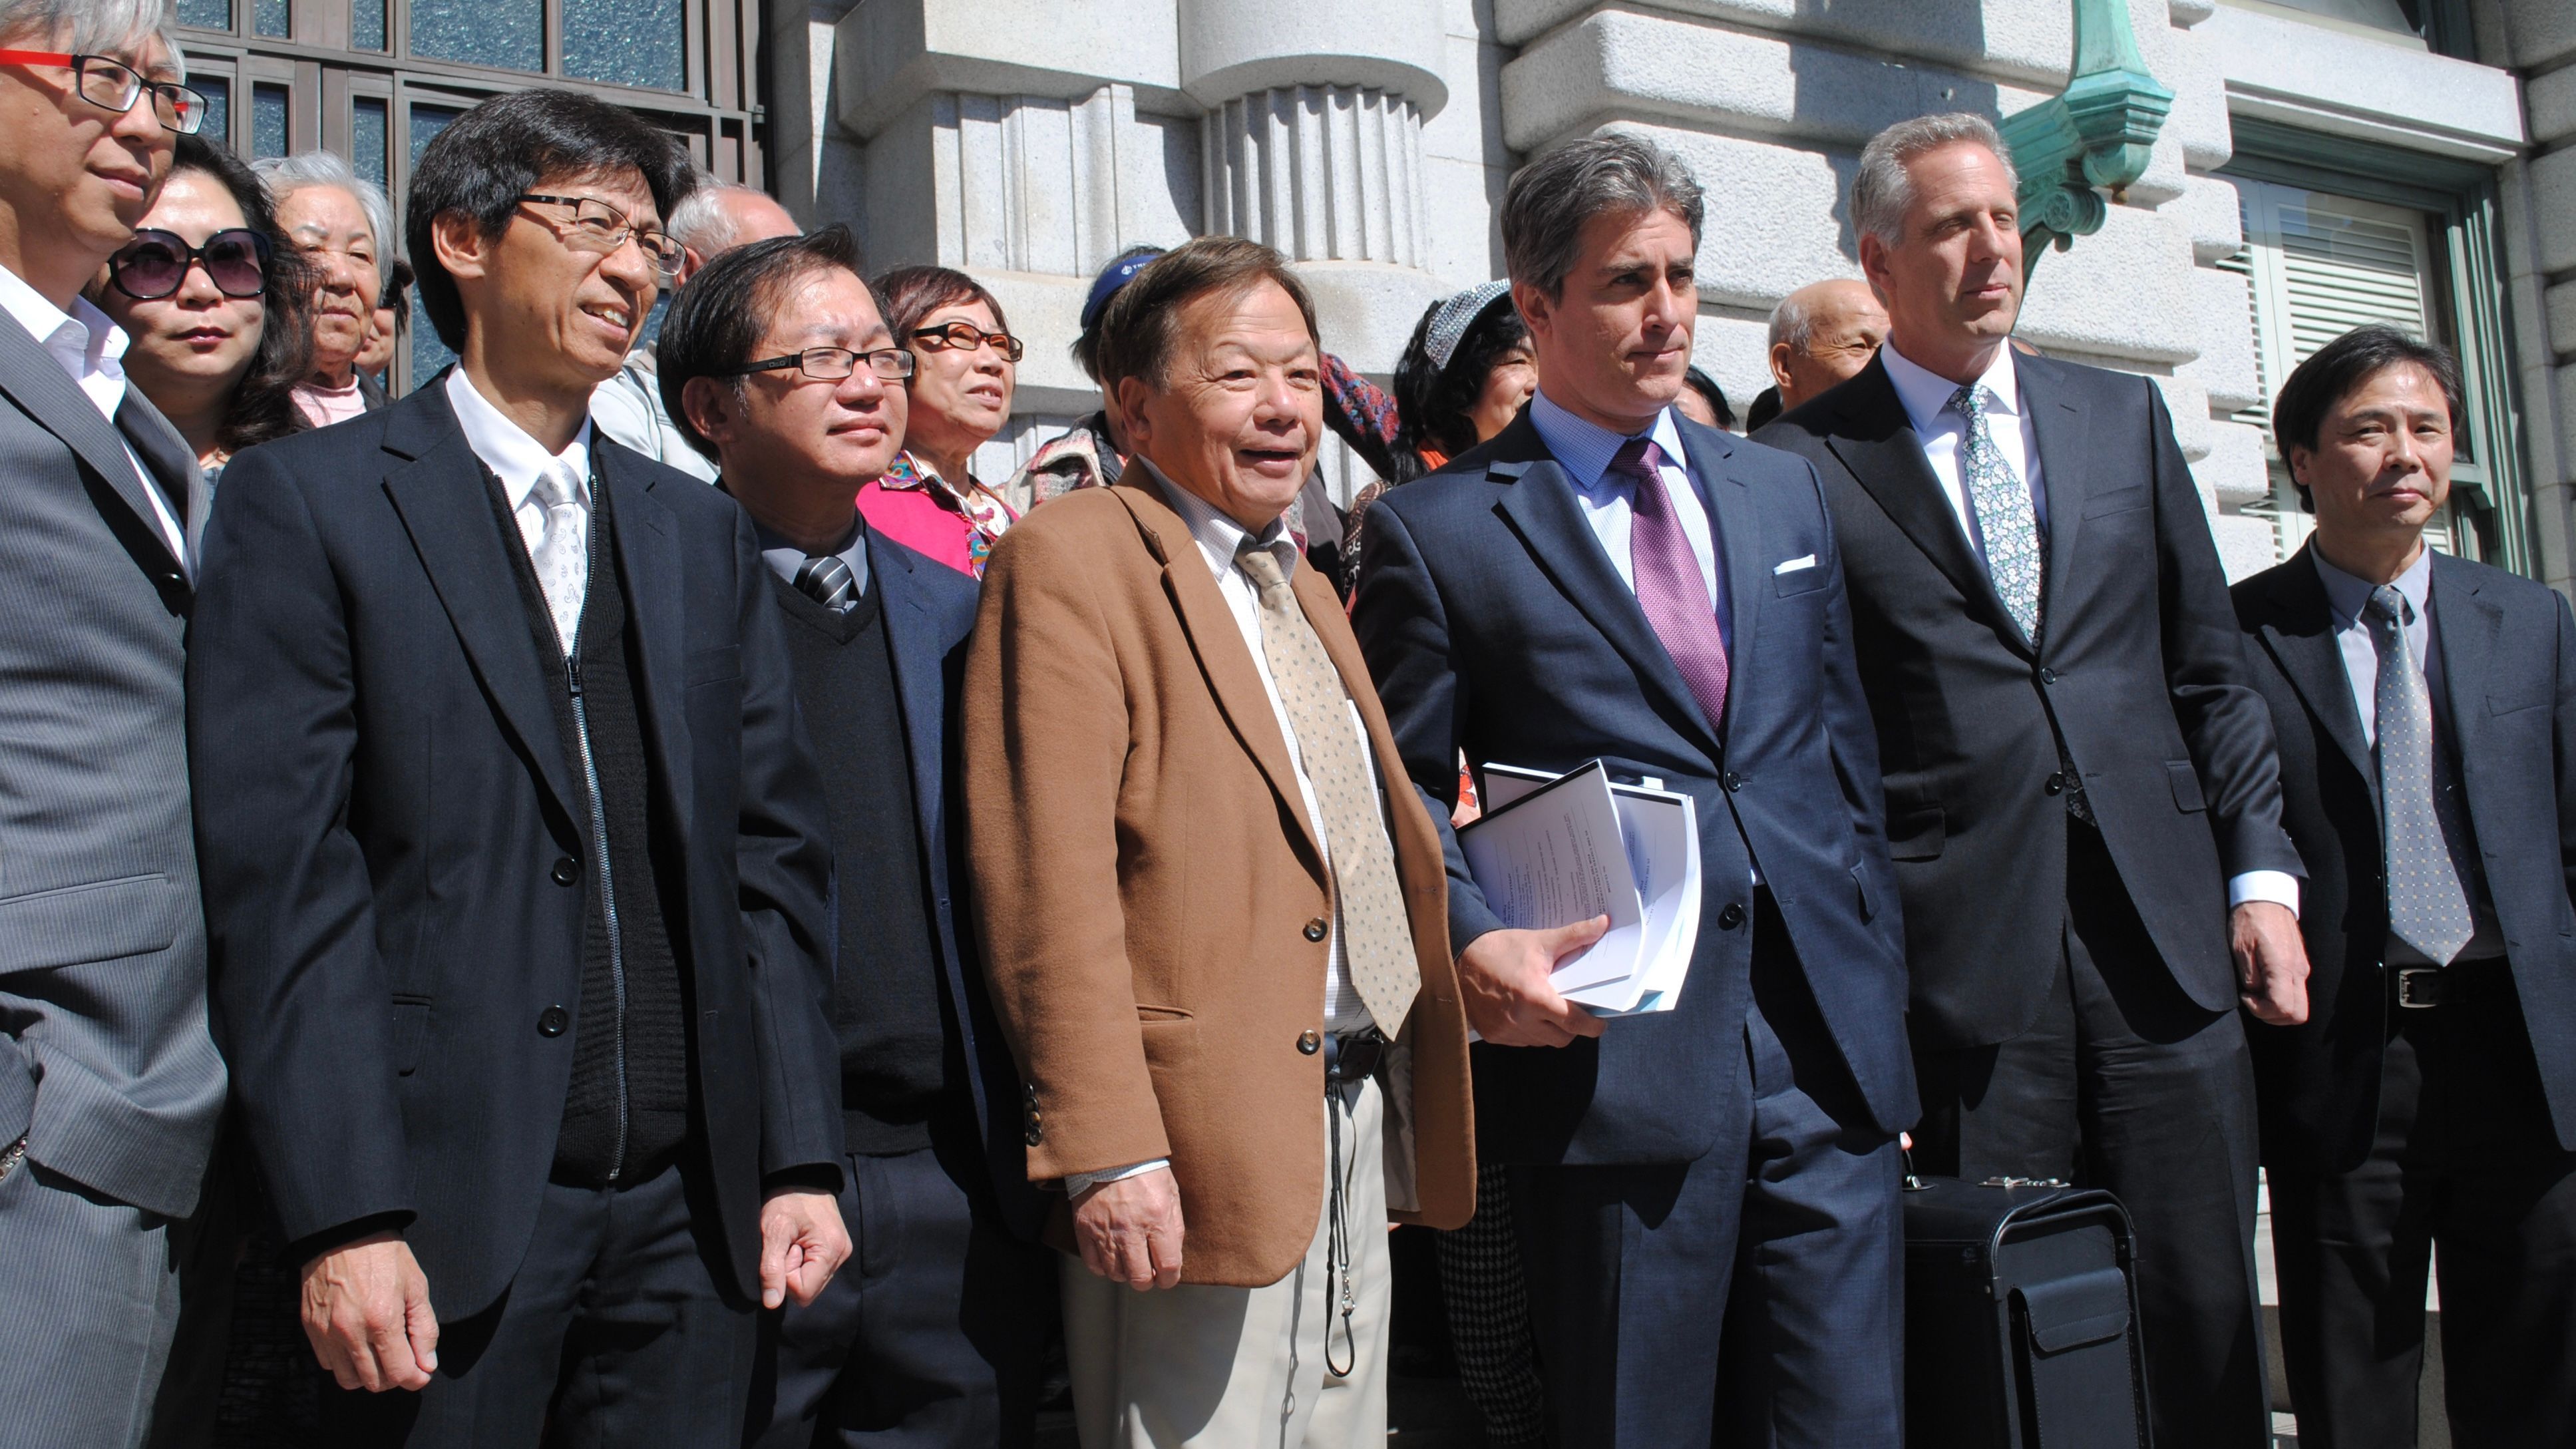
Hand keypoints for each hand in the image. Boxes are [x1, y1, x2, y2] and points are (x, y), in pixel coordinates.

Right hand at [300, 1232, 437, 1391]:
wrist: (344, 1231)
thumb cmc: (385, 1255)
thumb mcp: (416, 1286)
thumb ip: (425, 1329)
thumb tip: (427, 1365)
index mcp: (382, 1320)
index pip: (399, 1372)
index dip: (415, 1379)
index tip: (421, 1374)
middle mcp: (350, 1331)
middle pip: (373, 1382)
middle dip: (394, 1377)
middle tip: (403, 1361)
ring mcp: (326, 1332)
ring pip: (347, 1379)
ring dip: (367, 1375)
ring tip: (380, 1354)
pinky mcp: (310, 1328)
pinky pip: (328, 1363)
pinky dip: (345, 1363)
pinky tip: (358, 1344)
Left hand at [758, 1188, 850, 1308]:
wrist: (802, 1175)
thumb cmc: (787, 1198)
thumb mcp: (773, 1230)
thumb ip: (771, 1268)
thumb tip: (772, 1303)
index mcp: (831, 1250)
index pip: (803, 1292)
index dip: (784, 1277)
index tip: (783, 1250)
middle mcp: (841, 1255)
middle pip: (808, 1291)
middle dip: (790, 1273)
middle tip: (787, 1245)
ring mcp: (841, 1253)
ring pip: (811, 1283)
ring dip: (795, 1268)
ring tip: (793, 1242)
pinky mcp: (836, 1250)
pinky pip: (815, 1272)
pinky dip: (802, 1263)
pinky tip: (799, 1243)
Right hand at [1072, 1166, 1184, 1290]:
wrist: (1109, 1150)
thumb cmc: (1144, 1169)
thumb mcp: (1171, 1191)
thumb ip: (1175, 1225)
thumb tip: (1173, 1255)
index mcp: (1157, 1217)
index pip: (1167, 1265)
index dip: (1170, 1278)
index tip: (1167, 1277)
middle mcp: (1131, 1228)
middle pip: (1139, 1277)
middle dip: (1147, 1281)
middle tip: (1148, 1273)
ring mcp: (1105, 1230)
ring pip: (1116, 1273)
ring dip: (1125, 1273)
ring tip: (1129, 1261)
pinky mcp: (1085, 1228)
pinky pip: (1094, 1263)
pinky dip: (1103, 1267)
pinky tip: (1111, 1258)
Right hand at [1456, 917, 1610, 1046]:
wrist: (1460, 958)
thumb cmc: (1502, 949)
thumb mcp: (1540, 941)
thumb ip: (1575, 935)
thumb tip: (1603, 923)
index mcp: (1535, 998)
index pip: (1575, 1023)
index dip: (1593, 1025)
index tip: (1600, 1022)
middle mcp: (1521, 1020)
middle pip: (1562, 1037)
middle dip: (1573, 1028)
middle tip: (1575, 1012)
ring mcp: (1506, 1030)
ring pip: (1543, 1041)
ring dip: (1551, 1030)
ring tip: (1550, 1010)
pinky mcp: (1494, 1035)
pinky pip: (1523, 1041)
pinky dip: (1531, 1031)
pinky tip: (1529, 1014)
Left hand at [2231, 900, 2309, 1025]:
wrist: (2267, 897)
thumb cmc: (2250, 919)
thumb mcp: (2240, 947)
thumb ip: (2250, 976)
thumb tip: (2256, 993)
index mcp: (2284, 967)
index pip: (2283, 1008)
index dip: (2261, 1010)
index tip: (2245, 996)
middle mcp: (2299, 971)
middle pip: (2297, 1014)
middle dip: (2272, 1016)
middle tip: (2252, 1000)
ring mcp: (2302, 969)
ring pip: (2298, 1006)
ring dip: (2276, 1009)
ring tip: (2256, 993)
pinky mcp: (2300, 966)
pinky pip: (2296, 993)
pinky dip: (2281, 998)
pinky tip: (2263, 985)